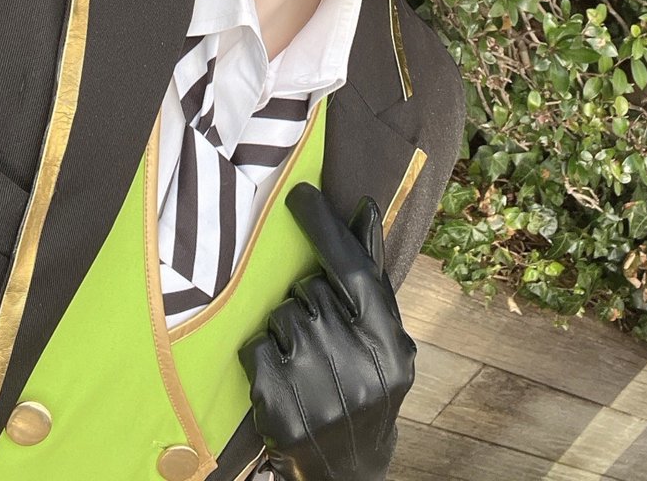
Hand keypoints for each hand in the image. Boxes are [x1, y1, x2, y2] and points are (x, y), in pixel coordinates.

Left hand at [239, 182, 415, 480]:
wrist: (351, 469)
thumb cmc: (367, 382)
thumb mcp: (382, 334)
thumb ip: (370, 273)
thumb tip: (366, 206)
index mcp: (390, 343)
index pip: (354, 270)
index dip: (325, 227)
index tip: (299, 193)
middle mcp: (359, 366)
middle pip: (309, 290)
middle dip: (307, 298)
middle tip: (321, 329)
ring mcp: (319, 392)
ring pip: (280, 315)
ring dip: (286, 327)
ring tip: (306, 359)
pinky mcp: (282, 411)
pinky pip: (256, 347)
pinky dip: (264, 355)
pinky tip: (285, 378)